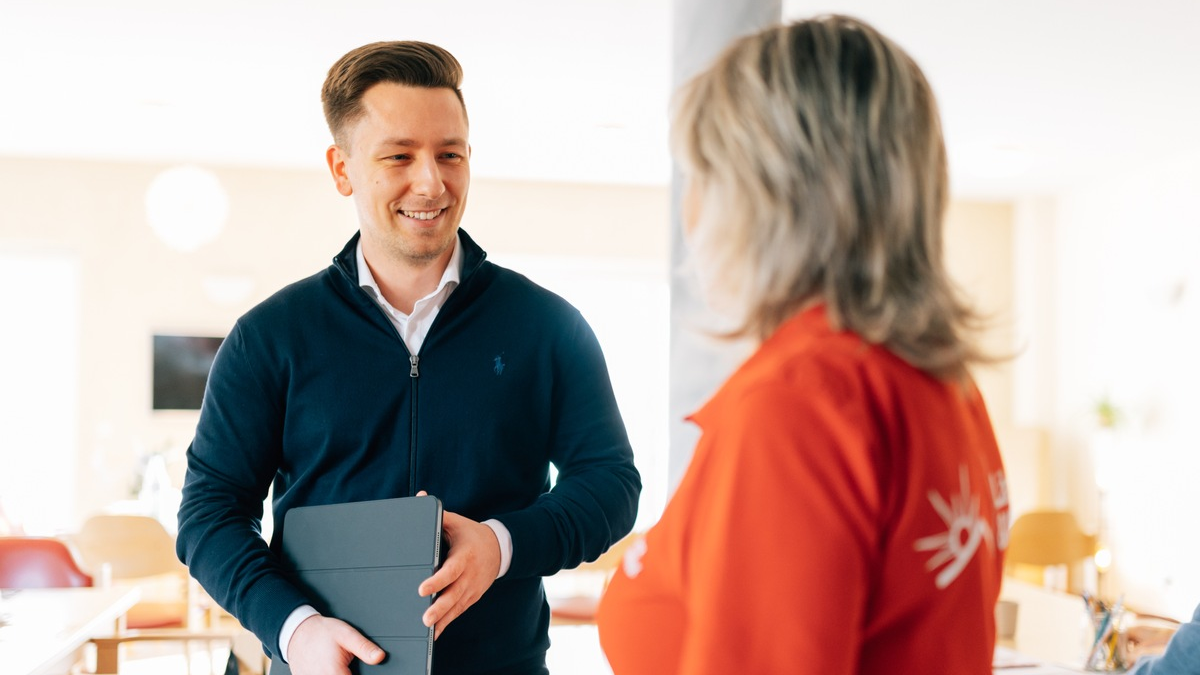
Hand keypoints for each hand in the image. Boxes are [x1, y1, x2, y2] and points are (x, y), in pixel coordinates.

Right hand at [286, 614, 384, 674]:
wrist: (297, 631)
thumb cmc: (321, 632)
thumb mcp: (347, 634)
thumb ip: (364, 647)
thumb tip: (379, 657)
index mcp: (334, 672)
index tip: (355, 669)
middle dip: (347, 673)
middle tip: (346, 665)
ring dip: (339, 674)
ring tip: (336, 664)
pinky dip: (327, 674)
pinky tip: (329, 668)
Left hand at [417, 504, 500, 638]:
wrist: (500, 549)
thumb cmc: (471, 535)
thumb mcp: (457, 522)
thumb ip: (439, 515)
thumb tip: (420, 497)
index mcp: (464, 556)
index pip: (450, 570)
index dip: (437, 580)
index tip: (422, 588)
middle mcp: (469, 575)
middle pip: (454, 594)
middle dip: (439, 608)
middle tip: (425, 619)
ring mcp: (472, 589)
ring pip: (456, 607)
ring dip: (443, 619)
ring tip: (427, 630)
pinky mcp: (471, 598)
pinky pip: (458, 612)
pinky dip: (447, 623)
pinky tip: (434, 635)